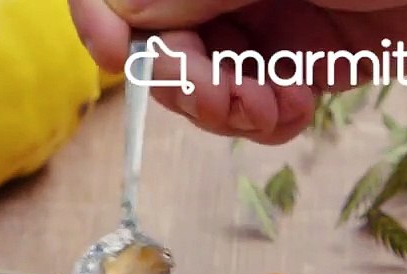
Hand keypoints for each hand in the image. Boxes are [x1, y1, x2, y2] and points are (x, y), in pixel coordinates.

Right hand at [69, 0, 406, 142]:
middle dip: (179, 81)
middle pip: (156, 44)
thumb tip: (121, 18)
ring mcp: (263, 22)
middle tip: (220, 97)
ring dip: (224, 110)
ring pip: (202, 86)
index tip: (110, 53)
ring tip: (271, 107)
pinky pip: (254, 108)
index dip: (102, 20)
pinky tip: (294, 111)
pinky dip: (263, 123)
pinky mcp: (304, 62)